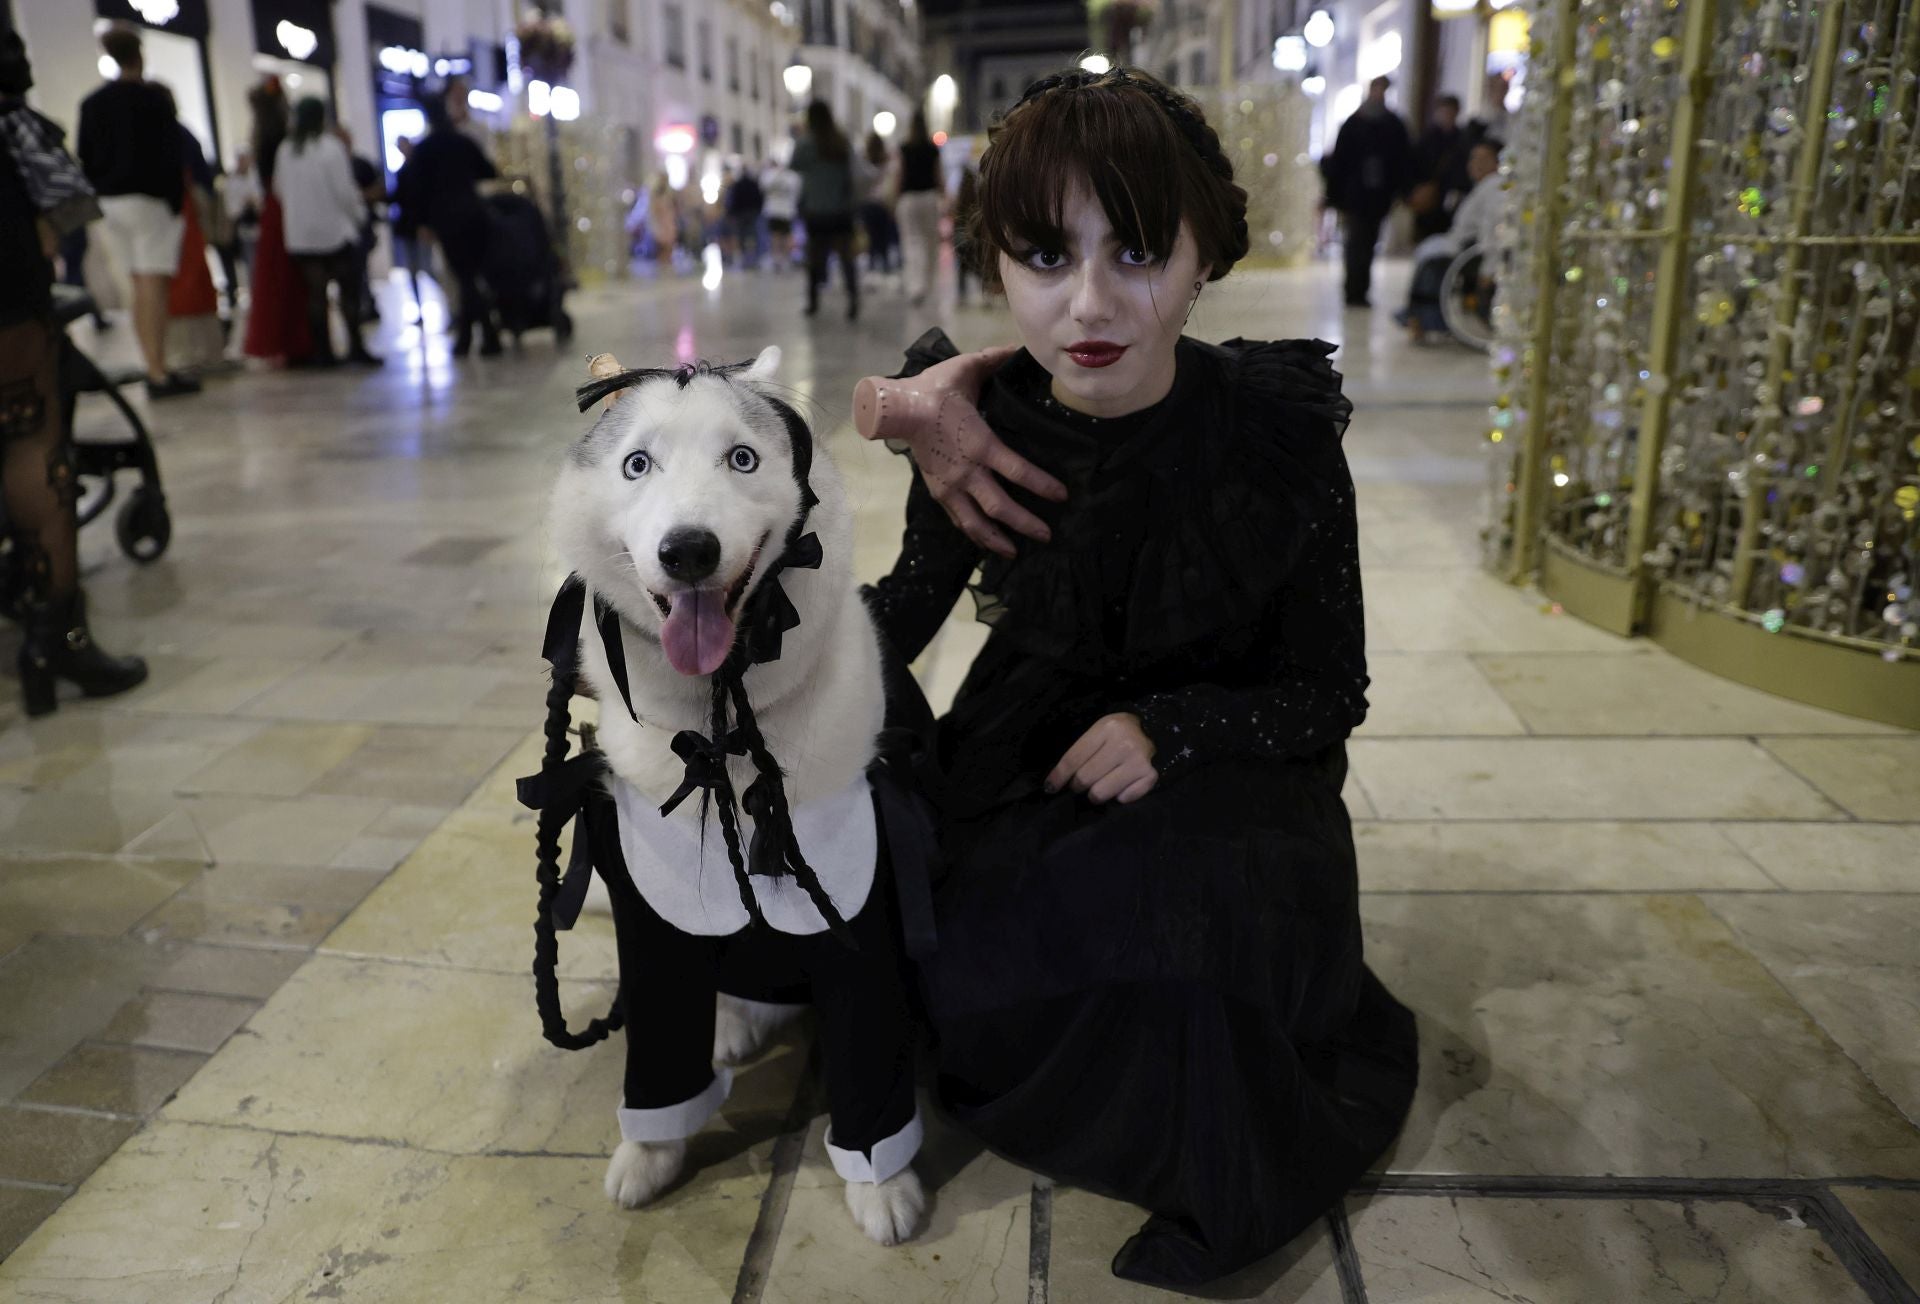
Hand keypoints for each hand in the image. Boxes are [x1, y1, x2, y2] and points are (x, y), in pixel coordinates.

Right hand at [853, 345, 1068, 557]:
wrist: (894, 409)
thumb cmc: (932, 388)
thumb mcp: (966, 369)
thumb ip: (995, 359)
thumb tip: (1020, 347)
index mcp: (979, 443)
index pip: (1018, 471)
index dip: (1042, 485)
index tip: (1062, 495)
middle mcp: (966, 470)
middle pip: (1000, 506)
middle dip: (1026, 523)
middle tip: (1047, 534)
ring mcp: (949, 485)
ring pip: (976, 522)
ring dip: (998, 539)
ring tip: (1016, 551)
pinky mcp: (937, 492)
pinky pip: (959, 519)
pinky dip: (975, 533)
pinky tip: (988, 542)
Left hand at [1046, 714, 1158, 804]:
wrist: (1158, 731)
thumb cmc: (1121, 733)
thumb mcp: (1100, 730)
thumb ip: (1082, 751)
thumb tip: (1057, 781)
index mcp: (1107, 728)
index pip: (1074, 758)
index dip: (1058, 776)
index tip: (1050, 788)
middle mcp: (1124, 744)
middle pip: (1085, 778)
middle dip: (1077, 785)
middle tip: (1081, 783)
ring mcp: (1139, 762)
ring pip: (1100, 793)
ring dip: (1096, 793)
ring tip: (1101, 784)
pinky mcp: (1150, 777)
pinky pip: (1122, 799)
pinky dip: (1119, 796)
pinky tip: (1122, 784)